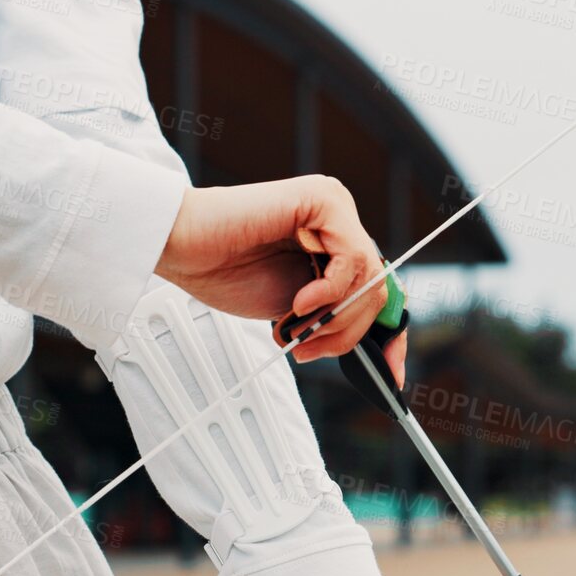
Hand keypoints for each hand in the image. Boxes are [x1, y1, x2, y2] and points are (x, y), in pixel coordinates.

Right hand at [154, 177, 397, 364]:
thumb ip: (330, 314)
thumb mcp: (292, 307)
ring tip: (297, 327)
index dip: (391, 335)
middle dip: (349, 332)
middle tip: (310, 348)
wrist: (183, 246)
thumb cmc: (223, 270)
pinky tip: (299, 302)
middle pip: (378, 289)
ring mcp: (334, 207)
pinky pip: (352, 258)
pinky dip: (330, 291)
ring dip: (335, 318)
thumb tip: (372, 345)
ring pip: (370, 279)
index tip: (391, 375)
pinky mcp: (324, 200)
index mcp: (332, 243)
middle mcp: (339, 221)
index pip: (380, 290)